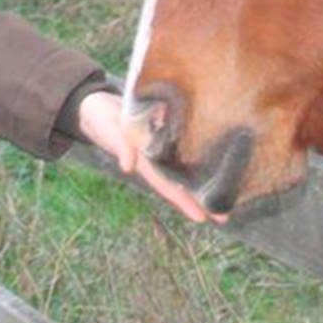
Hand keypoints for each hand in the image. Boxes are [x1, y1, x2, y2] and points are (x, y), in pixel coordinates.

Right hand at [75, 90, 223, 224]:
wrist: (96, 103)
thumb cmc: (104, 120)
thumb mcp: (111, 134)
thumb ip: (122, 149)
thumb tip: (128, 166)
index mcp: (144, 160)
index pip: (168, 185)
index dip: (184, 202)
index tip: (202, 218)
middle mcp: (155, 156)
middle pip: (180, 181)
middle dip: (199, 199)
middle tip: (224, 218)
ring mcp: (159, 145)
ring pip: (183, 166)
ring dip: (201, 178)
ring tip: (226, 192)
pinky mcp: (162, 128)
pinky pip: (180, 141)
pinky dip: (197, 151)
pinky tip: (213, 158)